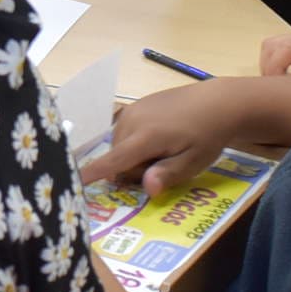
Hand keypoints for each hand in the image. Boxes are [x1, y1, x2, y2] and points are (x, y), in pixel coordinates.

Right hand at [83, 81, 243, 193]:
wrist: (218, 102)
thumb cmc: (207, 135)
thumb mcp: (193, 162)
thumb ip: (167, 175)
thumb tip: (147, 189)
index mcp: (145, 137)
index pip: (112, 160)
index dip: (92, 173)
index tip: (72, 181)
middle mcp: (132, 121)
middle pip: (117, 157)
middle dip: (132, 170)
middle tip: (161, 167)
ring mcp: (133, 110)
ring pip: (120, 145)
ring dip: (134, 156)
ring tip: (163, 152)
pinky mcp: (137, 104)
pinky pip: (125, 131)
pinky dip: (136, 142)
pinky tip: (160, 138)